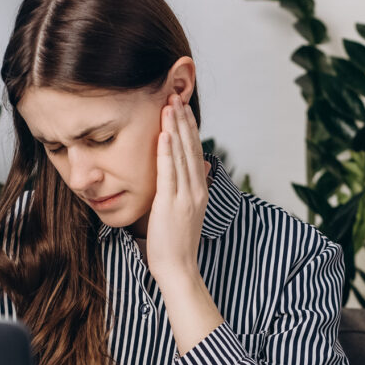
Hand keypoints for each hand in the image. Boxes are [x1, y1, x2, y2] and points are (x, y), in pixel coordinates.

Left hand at [145, 93, 208, 285]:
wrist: (179, 269)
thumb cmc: (177, 243)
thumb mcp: (189, 210)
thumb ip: (192, 187)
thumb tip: (200, 166)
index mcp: (199, 190)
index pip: (195, 151)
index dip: (188, 128)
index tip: (181, 107)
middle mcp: (196, 189)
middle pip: (190, 147)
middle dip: (183, 120)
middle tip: (175, 96)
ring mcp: (185, 196)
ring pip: (181, 155)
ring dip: (175, 128)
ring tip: (170, 105)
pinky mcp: (171, 204)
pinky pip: (169, 172)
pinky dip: (167, 151)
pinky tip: (164, 133)